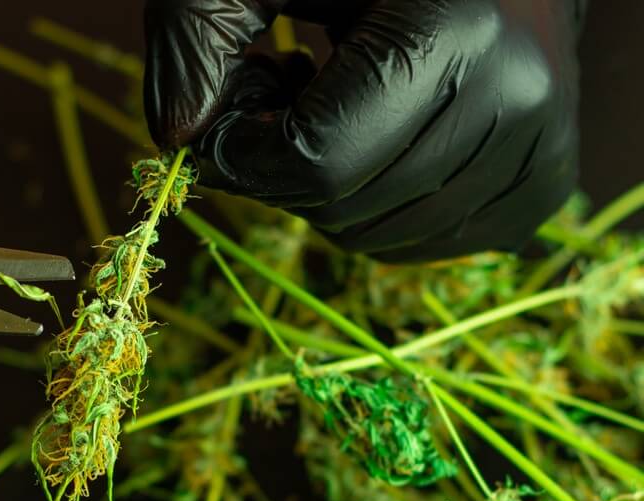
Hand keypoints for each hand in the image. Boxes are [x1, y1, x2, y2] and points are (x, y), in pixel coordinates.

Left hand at [144, 0, 586, 261]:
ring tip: (340, 107)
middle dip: (285, 169)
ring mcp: (541, 145)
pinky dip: (378, 207)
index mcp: (454, 32)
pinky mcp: (544, 181)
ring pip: (380, 237)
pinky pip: (425, 242)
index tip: (236, 111)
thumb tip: (183, 141)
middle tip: (289, 95)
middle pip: (344, 209)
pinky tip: (383, 138)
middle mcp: (517, 97)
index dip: (248, 154)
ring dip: (330, 190)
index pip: (316, 164)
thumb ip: (197, 37)